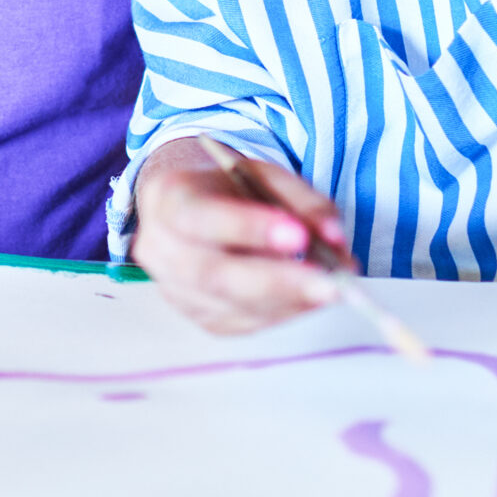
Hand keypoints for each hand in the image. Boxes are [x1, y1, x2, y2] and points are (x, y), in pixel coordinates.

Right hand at [132, 140, 348, 332]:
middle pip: (215, 274)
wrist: (191, 207)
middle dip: (278, 281)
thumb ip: (303, 201)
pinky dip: (283, 312)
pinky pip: (243, 322)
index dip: (247, 228)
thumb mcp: (265, 174)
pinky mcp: (199, 316)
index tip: (298, 235)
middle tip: (331, 283)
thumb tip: (335, 239)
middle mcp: (162, 248)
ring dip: (289, 300)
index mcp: (170, 198)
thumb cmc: (228, 188)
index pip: (201, 217)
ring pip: (232, 306)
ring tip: (333, 288)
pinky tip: (308, 298)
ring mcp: (176, 289)